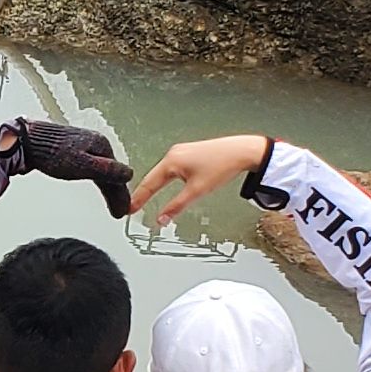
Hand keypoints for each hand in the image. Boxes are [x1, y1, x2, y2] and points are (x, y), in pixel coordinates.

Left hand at [0, 118, 133, 216]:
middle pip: (111, 173)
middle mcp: (95, 144)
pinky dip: (98, 180)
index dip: (121, 195)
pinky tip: (97, 185)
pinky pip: (93, 168)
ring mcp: (85, 146)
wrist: (27, 142)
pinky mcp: (74, 150)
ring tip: (111, 203)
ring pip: (102, 171)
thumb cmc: (51, 153)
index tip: (123, 210)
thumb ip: (106, 171)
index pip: (118, 174)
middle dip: (116, 193)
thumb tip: (128, 174)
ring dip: (108, 188)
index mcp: (101, 145)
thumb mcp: (83, 165)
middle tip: (118, 211)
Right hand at [130, 135, 272, 221]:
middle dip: (143, 192)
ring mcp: (181, 151)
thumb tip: (162, 220)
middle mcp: (173, 154)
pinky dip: (163, 178)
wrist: (241, 151)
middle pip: (153, 176)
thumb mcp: (197, 191)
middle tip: (133, 207)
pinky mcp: (189, 152)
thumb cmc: (222, 166)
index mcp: (171, 161)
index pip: (149, 183)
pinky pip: (170, 167)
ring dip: (153, 185)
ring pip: (161, 171)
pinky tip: (163, 184)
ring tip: (144, 198)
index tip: (129, 210)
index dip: (138, 199)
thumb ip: (177, 206)